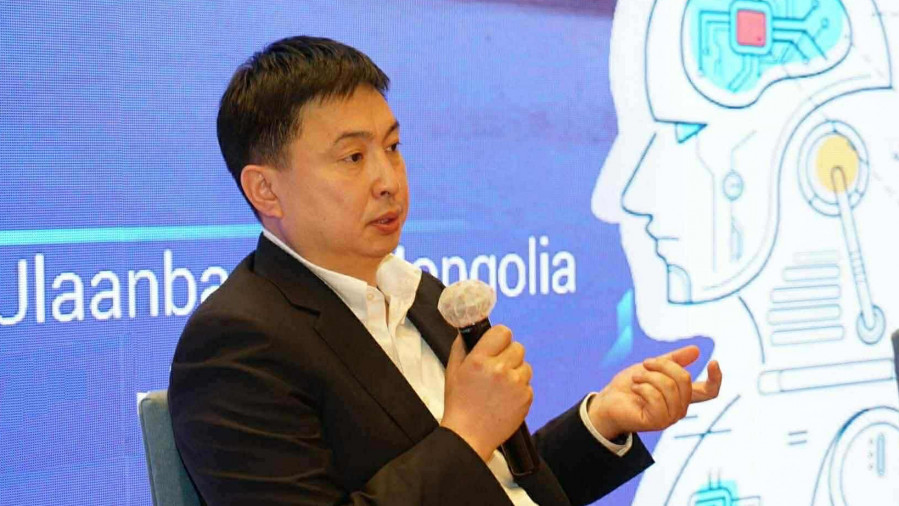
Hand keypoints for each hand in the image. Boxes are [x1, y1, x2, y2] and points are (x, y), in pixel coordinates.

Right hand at [440, 326, 533, 461]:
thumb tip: (471, 330)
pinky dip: (519, 390)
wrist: (468, 436)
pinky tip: (505, 399)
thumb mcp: (452, 371)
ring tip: (500, 387)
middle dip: (508, 355)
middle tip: (496, 369)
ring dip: (516, 372)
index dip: (499, 338)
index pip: (503, 332)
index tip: (495, 346)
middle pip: (517, 347)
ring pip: (525, 365)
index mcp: (480, 360)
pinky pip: (528, 384)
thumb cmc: (459, 404)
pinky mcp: (526, 398)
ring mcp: (516, 384)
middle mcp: (500, 369)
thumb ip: (461, 346)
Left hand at [588, 345, 721, 439]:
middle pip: (685, 379)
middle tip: (645, 363)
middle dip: (662, 365)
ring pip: (670, 387)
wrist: (607, 400)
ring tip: (636, 378)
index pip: (710, 392)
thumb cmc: (629, 385)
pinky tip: (635, 389)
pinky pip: (656, 398)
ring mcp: (669, 417)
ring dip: (649, 376)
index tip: (713, 361)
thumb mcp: (652, 367)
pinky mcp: (656, 422)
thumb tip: (696, 350)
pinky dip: (643, 388)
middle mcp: (680, 408)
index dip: (716, 378)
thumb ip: (673, 360)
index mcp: (682, 395)